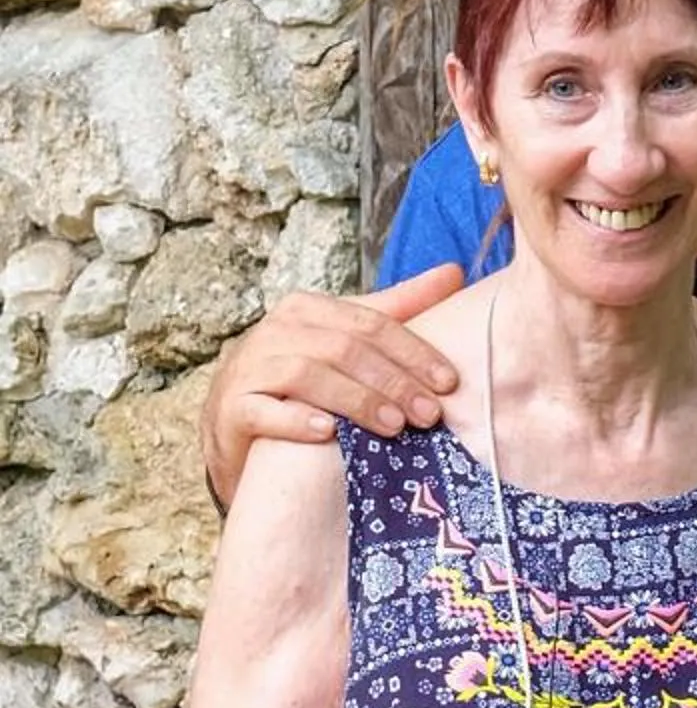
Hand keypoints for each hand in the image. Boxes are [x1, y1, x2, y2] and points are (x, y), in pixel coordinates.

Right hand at [201, 265, 465, 507]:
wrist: (234, 428)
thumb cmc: (299, 382)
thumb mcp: (346, 341)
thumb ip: (397, 309)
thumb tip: (454, 273)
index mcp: (307, 309)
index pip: (370, 323)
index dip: (413, 351)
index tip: (449, 382)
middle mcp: (275, 332)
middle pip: (344, 348)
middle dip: (393, 380)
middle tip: (429, 413)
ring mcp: (249, 369)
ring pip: (307, 375)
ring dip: (356, 400)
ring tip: (393, 425)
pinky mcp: (231, 409)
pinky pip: (263, 411)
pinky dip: (295, 420)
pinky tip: (327, 433)